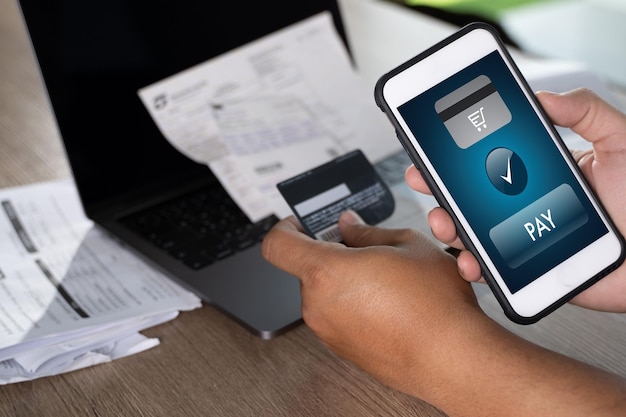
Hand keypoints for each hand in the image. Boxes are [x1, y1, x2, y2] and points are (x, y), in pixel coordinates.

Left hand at [262, 210, 625, 415]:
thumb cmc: (434, 305)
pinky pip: (338, 316)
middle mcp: (319, 305)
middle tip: (362, 247)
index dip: (286, 227)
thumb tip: (348, 227)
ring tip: (385, 278)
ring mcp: (329, 331)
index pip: (277, 244)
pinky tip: (388, 302)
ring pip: (324, 293)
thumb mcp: (405, 245)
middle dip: (330, 254)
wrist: (453, 358)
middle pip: (306, 268)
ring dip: (345, 281)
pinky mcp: (343, 349)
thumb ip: (366, 232)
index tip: (300, 223)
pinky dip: (354, 305)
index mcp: (326, 272)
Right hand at [405, 88, 625, 311]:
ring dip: (447, 225)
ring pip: (471, 232)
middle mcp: (524, 205)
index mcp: (539, 174)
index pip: (489, 159)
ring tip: (444, 221)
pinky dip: (473, 267)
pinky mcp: (527, 271)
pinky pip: (491, 270)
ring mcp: (521, 239)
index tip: (434, 144)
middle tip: (422, 177)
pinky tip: (471, 260)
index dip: (458, 153)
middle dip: (437, 186)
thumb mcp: (621, 142)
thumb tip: (543, 96)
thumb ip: (587, 112)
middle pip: (469, 195)